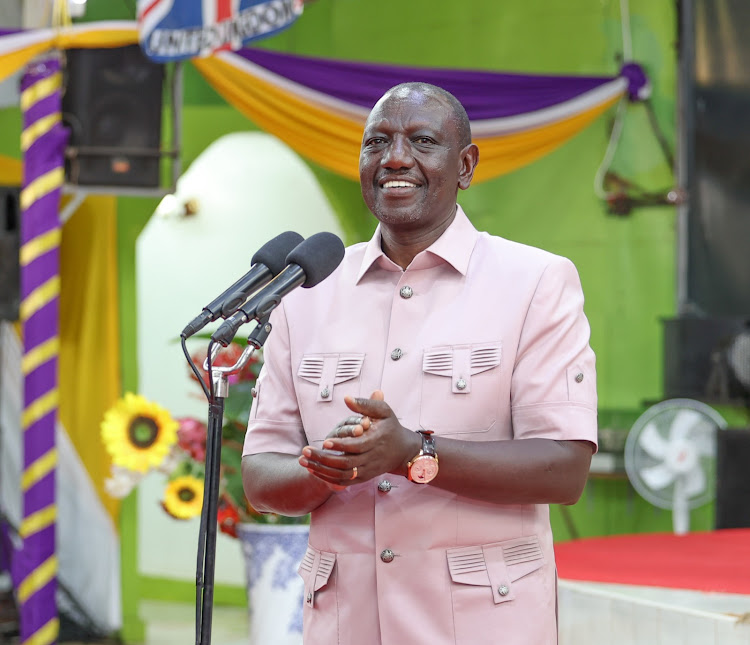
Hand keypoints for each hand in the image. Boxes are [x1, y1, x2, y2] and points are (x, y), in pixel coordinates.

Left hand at [298, 390, 420, 486]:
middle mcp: (372, 458)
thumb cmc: (390, 427)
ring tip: (303, 461)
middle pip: (346, 463)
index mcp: (376, 441)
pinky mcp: (363, 478)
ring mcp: (367, 470)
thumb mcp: (383, 411)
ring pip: (342, 475)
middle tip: (305, 451)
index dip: (341, 445)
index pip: (357, 446)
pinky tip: (313, 470)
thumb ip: (365, 404)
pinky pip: (344, 482)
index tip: (325, 441)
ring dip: (321, 470)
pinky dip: (327, 478)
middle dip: (324, 459)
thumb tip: (346, 398)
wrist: (403, 451)